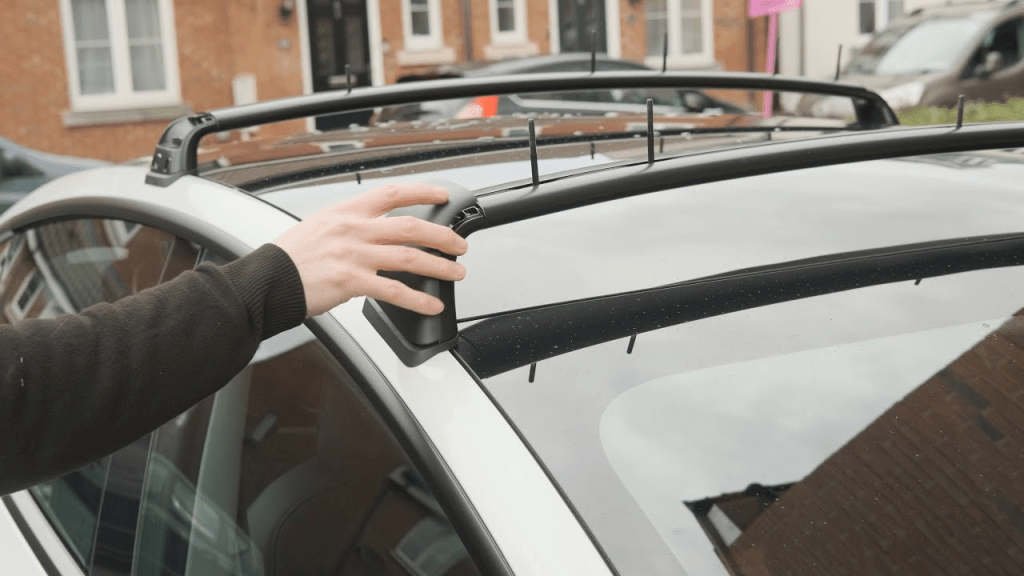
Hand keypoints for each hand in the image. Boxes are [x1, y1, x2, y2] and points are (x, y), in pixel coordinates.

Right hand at [273, 183, 467, 317]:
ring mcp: (354, 255)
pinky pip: (395, 291)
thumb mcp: (321, 225)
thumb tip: (376, 230)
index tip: (442, 196)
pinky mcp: (351, 282)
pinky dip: (418, 299)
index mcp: (347, 211)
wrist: (267, 280)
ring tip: (456, 273)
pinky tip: (432, 304)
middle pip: (412, 226)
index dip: (423, 192)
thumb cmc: (291, 257)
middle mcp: (354, 229)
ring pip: (410, 257)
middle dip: (443, 236)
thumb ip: (351, 225)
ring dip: (440, 267)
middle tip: (460, 246)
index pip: (393, 193)